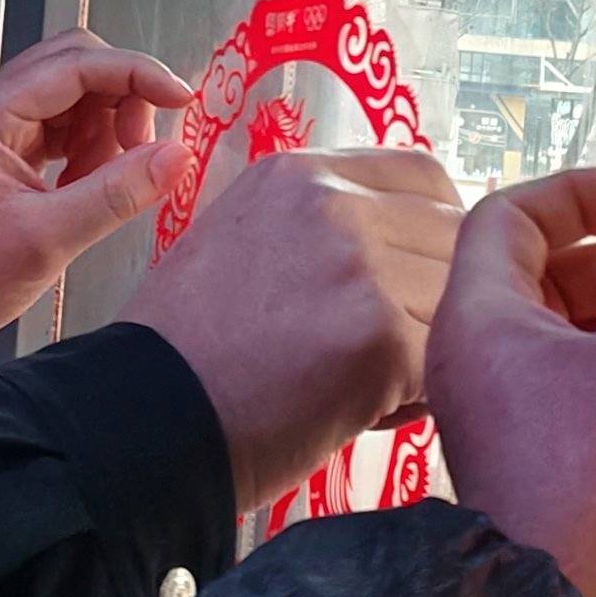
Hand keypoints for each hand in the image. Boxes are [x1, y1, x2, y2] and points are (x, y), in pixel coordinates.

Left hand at [0, 31, 196, 365]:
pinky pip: (59, 126)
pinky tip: (87, 187)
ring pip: (71, 95)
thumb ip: (116, 194)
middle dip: (121, 100)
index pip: (75, 64)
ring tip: (106, 183)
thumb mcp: (47, 240)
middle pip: (75, 66)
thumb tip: (175, 157)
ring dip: (105, 129)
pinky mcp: (1, 150)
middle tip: (143, 149)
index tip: (180, 98)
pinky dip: (86, 150)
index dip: (136, 74)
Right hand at [123, 148, 462, 503]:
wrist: (139, 421)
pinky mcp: (379, 336)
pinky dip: (418, 397)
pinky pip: (442, 366)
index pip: (423, 175)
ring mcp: (359, 265)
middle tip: (399, 345)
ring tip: (371, 384)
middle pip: (453, 236)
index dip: (437, 229)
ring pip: (455, 303)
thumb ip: (313, 226)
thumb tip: (395, 236)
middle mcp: (332, 202)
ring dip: (433, 346)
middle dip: (441, 293)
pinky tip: (366, 413)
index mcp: (297, 175)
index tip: (426, 273)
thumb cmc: (182, 353)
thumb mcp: (235, 242)